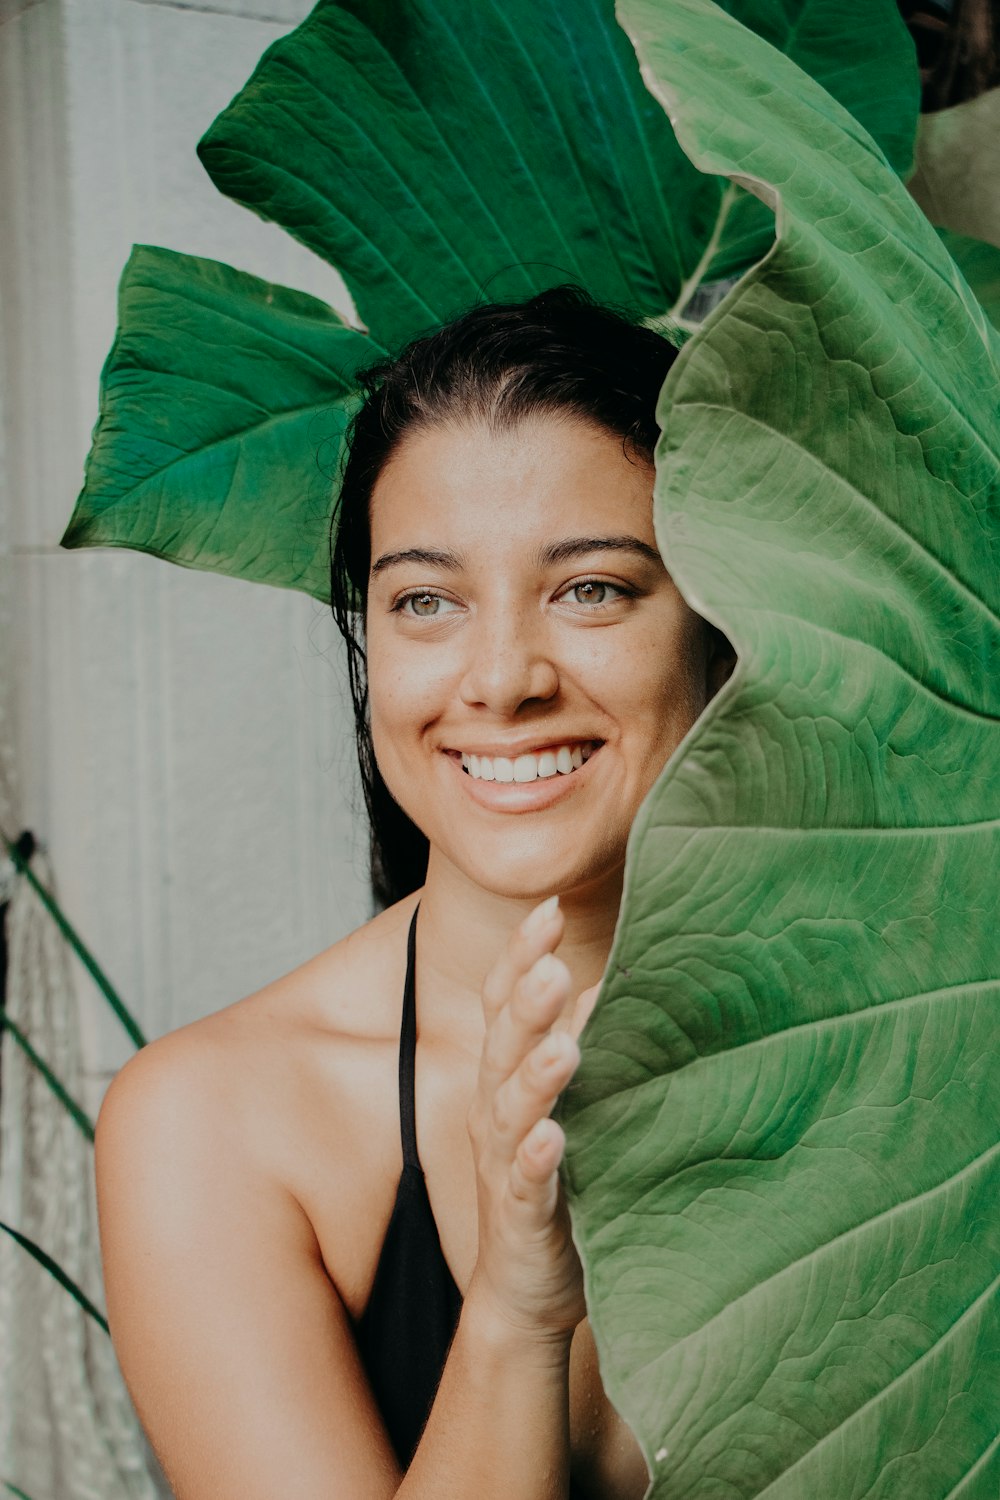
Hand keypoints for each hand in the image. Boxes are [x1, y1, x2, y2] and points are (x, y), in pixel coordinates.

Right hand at [465, 897, 595, 1345]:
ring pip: (512, 1110)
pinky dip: (537, 1159)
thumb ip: (581, 1039)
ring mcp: (506, 1163)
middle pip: (503, 1043)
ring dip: (535, 1075)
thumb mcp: (570, 1099)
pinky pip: (525, 1185)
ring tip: (563, 1047)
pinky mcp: (521, 1217)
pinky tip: (554, 1139)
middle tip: (552, 961)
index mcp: (506, 1074)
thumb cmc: (555, 1179)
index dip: (521, 954)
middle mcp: (497, 1111)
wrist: (525, 1288)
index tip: (547, 908)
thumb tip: (616, 975)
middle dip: (526, 1001)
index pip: (505, 1001)